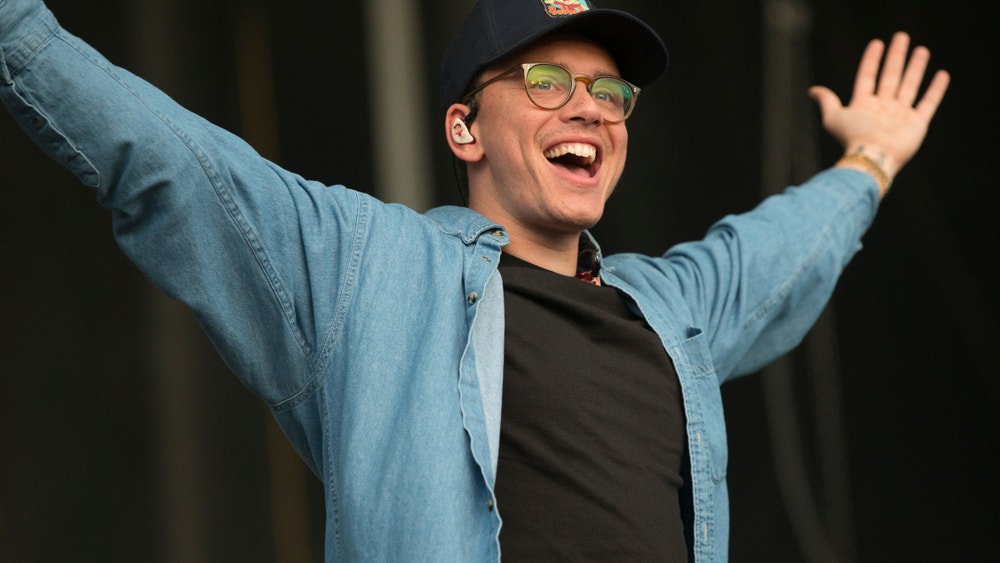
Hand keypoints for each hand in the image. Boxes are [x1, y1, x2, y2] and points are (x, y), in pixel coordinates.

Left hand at [809, 32, 949, 188]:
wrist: (873, 156)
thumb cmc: (852, 137)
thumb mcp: (833, 117)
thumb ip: (827, 101)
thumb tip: (813, 90)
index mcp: (864, 105)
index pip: (868, 76)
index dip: (871, 60)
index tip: (877, 43)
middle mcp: (883, 108)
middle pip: (890, 76)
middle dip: (896, 57)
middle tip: (901, 37)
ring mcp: (900, 115)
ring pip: (910, 85)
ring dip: (916, 67)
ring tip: (922, 50)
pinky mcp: (917, 123)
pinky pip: (929, 102)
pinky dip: (936, 89)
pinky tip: (942, 75)